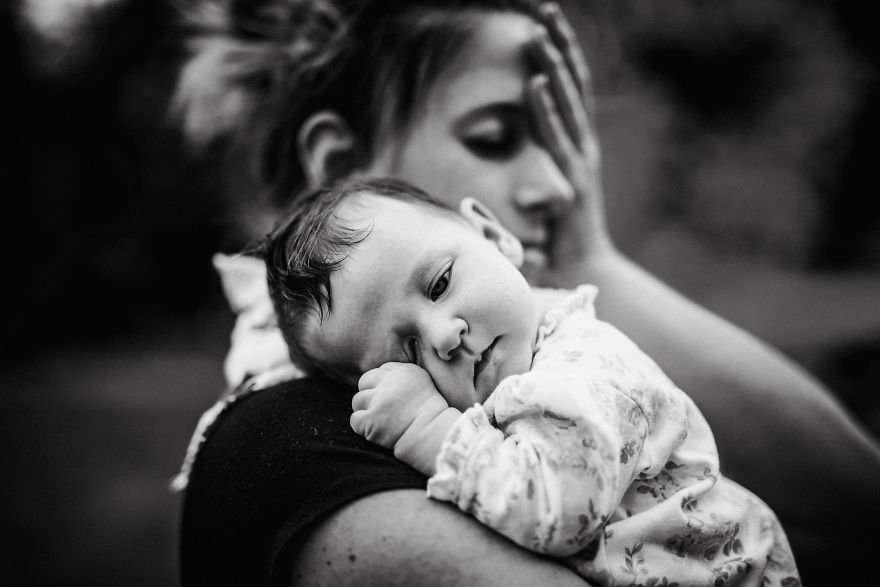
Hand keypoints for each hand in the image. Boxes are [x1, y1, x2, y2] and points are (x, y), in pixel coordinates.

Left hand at [351, 363, 458, 474]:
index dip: (381, 386)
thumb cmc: (429, 414)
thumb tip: (379, 377)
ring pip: (357, 401)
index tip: (390, 399)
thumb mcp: (422, 384)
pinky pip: (355, 419)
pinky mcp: (371, 419)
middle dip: (369, 395)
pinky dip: (363, 427)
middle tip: (382, 410)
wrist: (433, 437)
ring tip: (381, 421)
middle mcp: (390, 382)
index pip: (379, 372)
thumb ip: (400, 377)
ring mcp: (379, 401)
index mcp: (404, 372)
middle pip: (364, 382)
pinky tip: (377, 431)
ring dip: (366, 411)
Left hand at [528, 3, 611, 282]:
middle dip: (559, 45)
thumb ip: (537, 178)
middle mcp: (583, 146)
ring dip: (552, 66)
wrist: (586, 270)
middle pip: (573, 84)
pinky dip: (546, 109)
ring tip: (537, 32)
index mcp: (578, 145)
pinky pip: (556, 138)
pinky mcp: (574, 181)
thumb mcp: (550, 198)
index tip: (548, 24)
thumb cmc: (563, 238)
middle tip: (546, 8)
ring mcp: (580, 161)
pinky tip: (536, 82)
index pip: (572, 90)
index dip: (563, 56)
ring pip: (567, 104)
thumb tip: (518, 175)